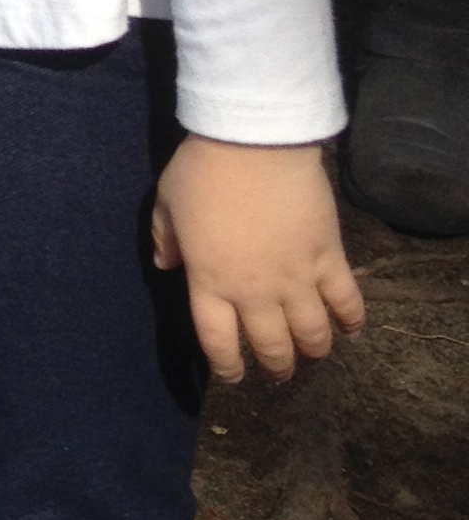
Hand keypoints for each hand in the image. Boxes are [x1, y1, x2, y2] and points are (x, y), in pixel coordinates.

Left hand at [151, 136, 364, 381]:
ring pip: (313, 333)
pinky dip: (353, 320)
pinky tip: (353, 331)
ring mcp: (296, 278)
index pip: (218, 341)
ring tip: (314, 354)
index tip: (234, 376)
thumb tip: (166, 265)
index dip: (227, 366)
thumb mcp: (167, 202)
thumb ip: (166, 238)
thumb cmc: (203, 170)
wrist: (255, 143)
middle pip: (271, 345)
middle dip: (276, 365)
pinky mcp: (329, 258)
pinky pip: (347, 300)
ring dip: (314, 349)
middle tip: (280, 372)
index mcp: (210, 282)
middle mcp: (255, 292)